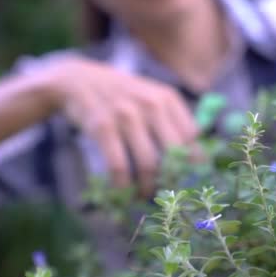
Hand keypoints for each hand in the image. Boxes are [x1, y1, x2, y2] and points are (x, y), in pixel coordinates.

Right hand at [40, 57, 198, 193]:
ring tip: (144, 197)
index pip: (192, 136)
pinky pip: (119, 166)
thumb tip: (197, 159)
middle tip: (166, 193)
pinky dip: (123, 186)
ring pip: (148, 163)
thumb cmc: (122, 96)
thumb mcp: (151, 97)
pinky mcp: (103, 127)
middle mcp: (151, 104)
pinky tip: (123, 193)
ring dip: (148, 188)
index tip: (186, 178)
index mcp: (167, 98)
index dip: (192, 161)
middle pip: (174, 152)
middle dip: (172, 179)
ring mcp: (126, 115)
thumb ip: (173, 122)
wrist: (78, 80)